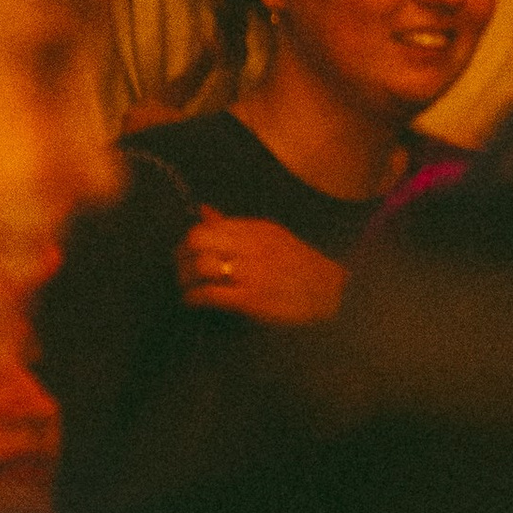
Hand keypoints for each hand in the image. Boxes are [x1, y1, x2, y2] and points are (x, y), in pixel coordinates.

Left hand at [176, 207, 348, 324]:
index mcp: (255, 229)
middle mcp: (251, 247)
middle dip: (181, 258)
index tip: (185, 254)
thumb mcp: (270, 236)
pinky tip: (193, 302)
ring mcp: (251, 272)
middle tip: (180, 271)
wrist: (331, 293)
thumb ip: (234, 225)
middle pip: (197, 242)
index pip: (205, 227)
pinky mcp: (251, 299)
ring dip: (185, 280)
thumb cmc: (299, 265)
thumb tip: (203, 210)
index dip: (187, 241)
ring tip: (186, 287)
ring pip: (200, 267)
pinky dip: (194, 298)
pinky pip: (210, 294)